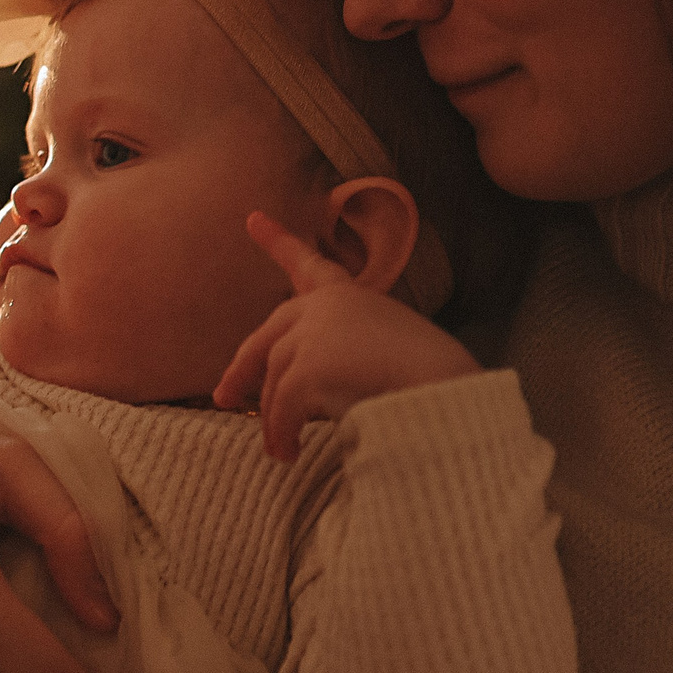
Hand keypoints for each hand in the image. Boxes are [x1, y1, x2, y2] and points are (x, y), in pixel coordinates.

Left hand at [213, 210, 479, 460]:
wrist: (448, 397)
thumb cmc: (429, 385)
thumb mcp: (385, 354)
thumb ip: (343, 355)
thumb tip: (298, 391)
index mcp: (352, 297)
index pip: (310, 265)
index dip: (279, 241)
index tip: (253, 219)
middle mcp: (329, 305)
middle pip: (268, 338)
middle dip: (243, 370)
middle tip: (224, 397)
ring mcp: (315, 331)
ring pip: (275, 380)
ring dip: (274, 419)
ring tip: (282, 451)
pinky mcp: (308, 364)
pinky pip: (282, 406)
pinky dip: (282, 433)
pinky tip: (289, 453)